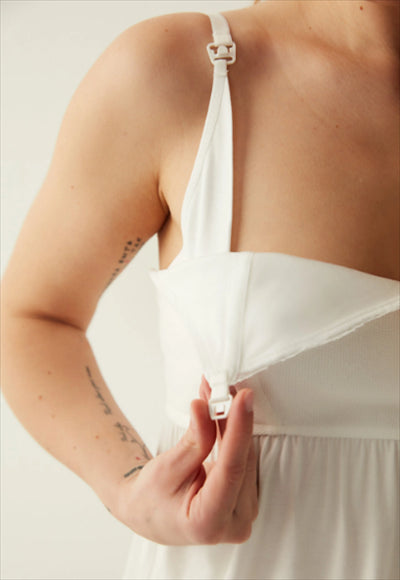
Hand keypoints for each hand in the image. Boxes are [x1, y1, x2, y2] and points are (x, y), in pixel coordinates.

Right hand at [114, 377, 257, 544]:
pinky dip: (232, 431)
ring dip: (231, 420)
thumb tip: (205, 407)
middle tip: (218, 384)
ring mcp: (245, 510)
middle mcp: (235, 523)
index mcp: (210, 523)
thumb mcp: (166, 469)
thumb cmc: (151, 499)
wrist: (149, 514)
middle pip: (240, 458)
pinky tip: (222, 408)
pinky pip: (243, 456)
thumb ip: (194, 440)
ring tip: (214, 391)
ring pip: (244, 454)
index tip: (243, 398)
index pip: (232, 469)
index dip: (239, 429)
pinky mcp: (246, 495)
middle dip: (230, 417)